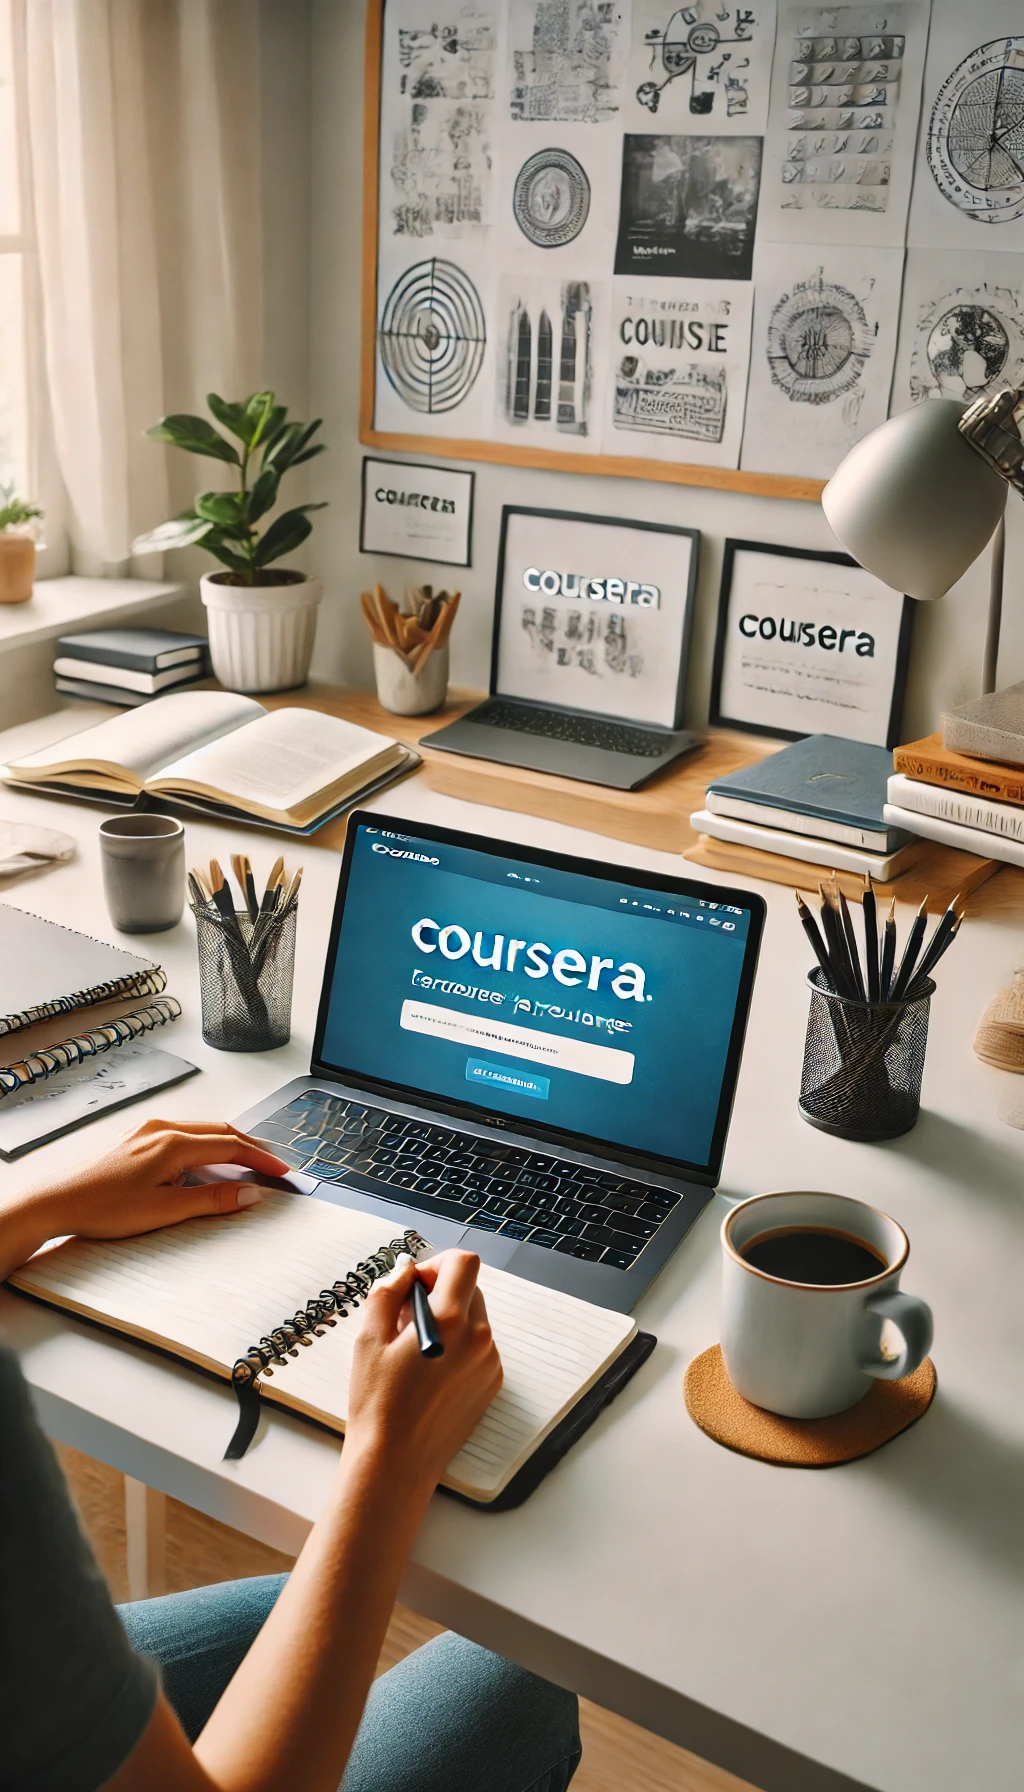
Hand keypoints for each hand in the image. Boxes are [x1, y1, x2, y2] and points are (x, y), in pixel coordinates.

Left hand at [1, 1118, 288, 1277]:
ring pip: (201, 1130)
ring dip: (227, 1144)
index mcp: (174, 1143)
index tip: (282, 1172)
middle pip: (220, 1132)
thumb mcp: (164, 1210)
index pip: (232, 1146)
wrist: (55, 1201)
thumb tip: (248, 1194)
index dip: (262, 1159)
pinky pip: (181, 1134)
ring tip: (246, 1162)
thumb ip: (211, 1200)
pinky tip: (203, 1160)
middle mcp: (162, 1128)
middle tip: (273, 1164)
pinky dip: (204, 1144)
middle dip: (250, 1147)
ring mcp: (147, 1130)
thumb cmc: (102, 1207)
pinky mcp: (135, 1138)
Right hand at [345, 1250, 502, 1496]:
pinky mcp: (492, 1383)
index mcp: (451, 1320)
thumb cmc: (378, 1403)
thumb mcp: (369, 1339)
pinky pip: (478, 1346)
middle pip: (469, 1288)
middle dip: (439, 1292)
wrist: (396, 1462)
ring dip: (449, 1320)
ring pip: (474, 1317)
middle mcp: (479, 1338)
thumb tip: (404, 1269)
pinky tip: (430, 1372)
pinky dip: (458, 1346)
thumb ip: (388, 1292)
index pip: (464, 1262)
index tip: (414, 1286)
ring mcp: (489, 1362)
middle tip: (405, 1319)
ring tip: (415, 1350)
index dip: (436, 1264)